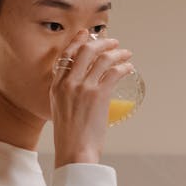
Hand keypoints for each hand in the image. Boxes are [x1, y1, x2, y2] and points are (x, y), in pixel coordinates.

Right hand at [51, 29, 133, 165]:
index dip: (78, 41)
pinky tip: (129, 68)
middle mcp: (68, 83)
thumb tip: (82, 91)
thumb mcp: (60, 111)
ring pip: (102, 59)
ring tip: (126, 54)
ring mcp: (83, 88)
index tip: (86, 33)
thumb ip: (68, 96)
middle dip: (101, 42)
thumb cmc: (70, 137)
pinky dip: (123, 67)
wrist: (74, 152)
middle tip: (113, 42)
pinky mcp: (98, 95)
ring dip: (117, 53)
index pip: (66, 55)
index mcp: (56, 86)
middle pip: (85, 50)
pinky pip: (114, 73)